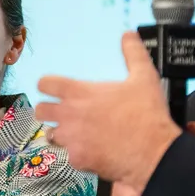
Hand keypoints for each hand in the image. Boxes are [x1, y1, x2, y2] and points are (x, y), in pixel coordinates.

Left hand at [37, 32, 182, 189]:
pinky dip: (79, 154)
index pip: (45, 84)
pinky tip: (93, 151)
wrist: (153, 153)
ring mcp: (71, 139)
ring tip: (78, 134)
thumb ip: (133, 53)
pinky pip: (69, 156)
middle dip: (48, 111)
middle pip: (40, 111)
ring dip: (61, 134)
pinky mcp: (78, 160)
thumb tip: (129, 35)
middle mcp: (70, 115)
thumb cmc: (146, 115)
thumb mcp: (144, 77)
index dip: (47, 85)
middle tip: (62, 113)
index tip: (53, 89)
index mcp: (80, 92)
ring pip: (51, 135)